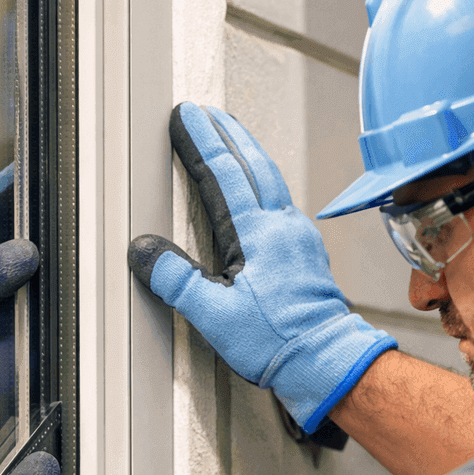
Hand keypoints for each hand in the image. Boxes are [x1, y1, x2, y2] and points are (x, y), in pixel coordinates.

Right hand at [127, 103, 395, 431]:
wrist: (328, 362)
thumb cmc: (278, 343)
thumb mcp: (214, 316)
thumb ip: (176, 280)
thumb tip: (144, 251)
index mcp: (259, 234)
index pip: (224, 173)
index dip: (202, 141)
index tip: (186, 117)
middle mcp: (283, 226)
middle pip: (253, 164)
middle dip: (228, 133)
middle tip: (207, 113)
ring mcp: (299, 237)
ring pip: (271, 178)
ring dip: (248, 152)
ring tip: (231, 137)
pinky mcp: (306, 253)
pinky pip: (280, 200)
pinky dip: (262, 180)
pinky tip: (258, 190)